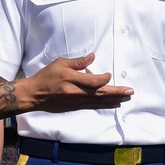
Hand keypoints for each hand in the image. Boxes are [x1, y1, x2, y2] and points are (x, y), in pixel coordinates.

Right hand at [17, 54, 131, 112]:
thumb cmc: (46, 77)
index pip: (93, 82)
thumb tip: (92, 57)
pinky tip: (114, 104)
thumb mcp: (60, 63)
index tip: (109, 75)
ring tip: (126, 98)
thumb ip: (77, 62)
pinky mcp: (75, 107)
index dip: (104, 79)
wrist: (35, 95)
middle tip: (130, 91)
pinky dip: (105, 105)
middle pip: (100, 94)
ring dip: (114, 100)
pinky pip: (93, 106)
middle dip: (116, 92)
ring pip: (98, 102)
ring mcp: (76, 102)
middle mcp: (75, 93)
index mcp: (71, 80)